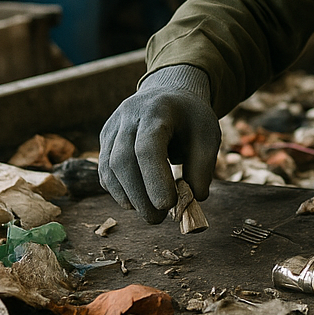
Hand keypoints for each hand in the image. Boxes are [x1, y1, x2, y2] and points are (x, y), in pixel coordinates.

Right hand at [99, 65, 219, 223]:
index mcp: (158, 110)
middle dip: (140, 195)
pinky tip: (137, 200)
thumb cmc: (191, 118)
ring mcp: (112, 127)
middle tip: (158, 219)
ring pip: (109, 168)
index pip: (148, 147)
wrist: (170, 95)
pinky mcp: (105, 140)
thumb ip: (202, 167)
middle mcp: (128, 116)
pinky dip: (120, 190)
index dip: (154, 178)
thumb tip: (194, 199)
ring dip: (128, 197)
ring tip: (151, 213)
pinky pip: (105, 171)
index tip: (167, 205)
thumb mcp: (208, 136)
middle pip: (123, 161)